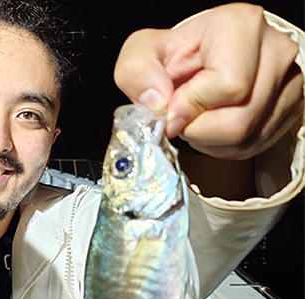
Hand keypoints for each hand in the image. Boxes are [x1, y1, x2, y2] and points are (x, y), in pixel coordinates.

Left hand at [114, 3, 302, 159]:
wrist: (198, 64)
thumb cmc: (175, 56)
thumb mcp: (141, 54)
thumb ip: (137, 73)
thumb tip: (158, 101)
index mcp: (240, 26)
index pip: (228, 85)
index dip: (191, 107)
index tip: (171, 109)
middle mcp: (274, 50)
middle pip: (239, 120)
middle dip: (198, 129)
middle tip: (181, 116)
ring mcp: (288, 79)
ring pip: (247, 137)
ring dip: (209, 139)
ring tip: (196, 118)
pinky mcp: (290, 106)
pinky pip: (256, 144)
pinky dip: (225, 145)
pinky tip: (212, 124)